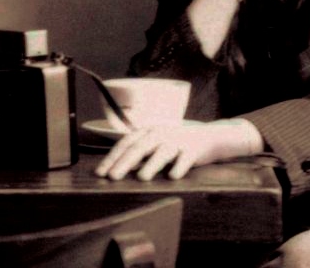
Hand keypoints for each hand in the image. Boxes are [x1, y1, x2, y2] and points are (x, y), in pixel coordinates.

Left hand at [94, 119, 262, 180]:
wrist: (208, 137)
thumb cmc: (176, 144)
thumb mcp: (155, 143)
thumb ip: (138, 153)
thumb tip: (115, 169)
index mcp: (149, 131)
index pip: (126, 143)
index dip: (112, 157)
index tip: (101, 172)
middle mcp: (161, 133)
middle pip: (140, 147)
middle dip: (125, 163)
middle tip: (113, 177)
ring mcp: (178, 140)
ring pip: (162, 152)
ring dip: (152, 165)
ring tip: (141, 177)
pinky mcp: (193, 149)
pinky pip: (185, 159)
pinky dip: (179, 167)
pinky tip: (173, 177)